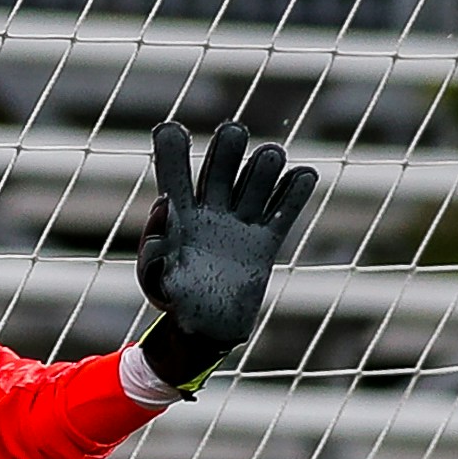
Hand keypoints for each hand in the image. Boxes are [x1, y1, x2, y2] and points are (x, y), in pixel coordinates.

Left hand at [134, 115, 319, 390]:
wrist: (207, 328)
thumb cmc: (174, 301)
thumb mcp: (154, 278)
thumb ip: (156, 244)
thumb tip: (165, 205)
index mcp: (179, 212)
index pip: (174, 169)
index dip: (173, 148)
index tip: (171, 130)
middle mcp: (212, 207)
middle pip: (223, 161)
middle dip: (229, 146)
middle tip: (233, 134)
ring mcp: (242, 221)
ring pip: (258, 176)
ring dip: (264, 166)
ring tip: (266, 164)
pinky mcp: (266, 240)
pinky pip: (285, 209)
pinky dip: (296, 191)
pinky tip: (303, 176)